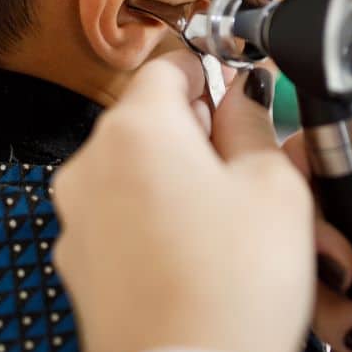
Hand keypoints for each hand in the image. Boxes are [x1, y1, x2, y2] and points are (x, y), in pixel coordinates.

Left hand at [51, 52, 313, 351]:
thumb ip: (254, 121)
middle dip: (200, 133)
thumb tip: (244, 91)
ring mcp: (77, 218)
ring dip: (179, 180)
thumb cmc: (233, 289)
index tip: (243, 95)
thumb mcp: (274, 185)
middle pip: (149, 118)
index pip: (170, 62)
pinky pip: (123, 219)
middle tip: (252, 169)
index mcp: (136, 128)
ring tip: (231, 223)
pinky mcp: (79, 265)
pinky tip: (198, 257)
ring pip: (136, 171)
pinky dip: (157, 224)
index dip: (213, 71)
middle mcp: (90, 164)